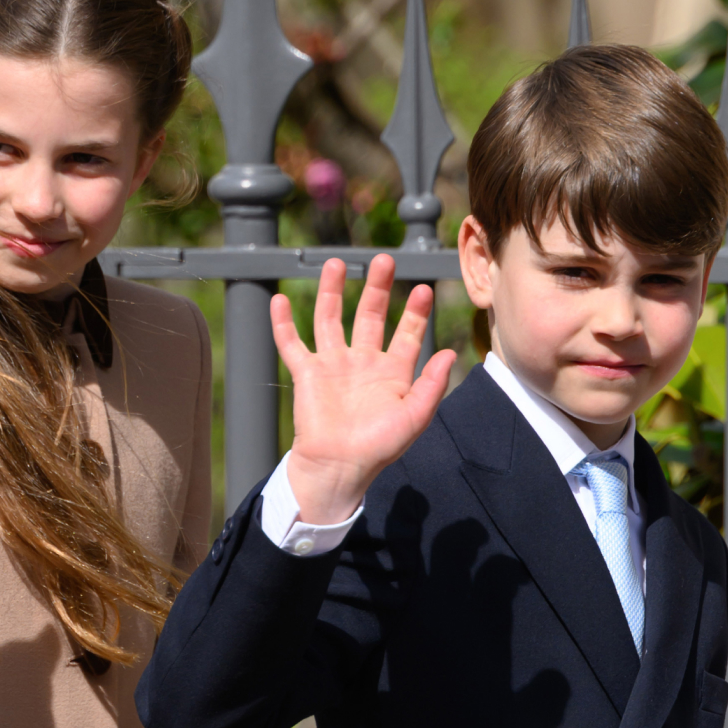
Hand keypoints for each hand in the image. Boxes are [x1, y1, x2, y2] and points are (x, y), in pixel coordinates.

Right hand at [274, 255, 456, 523]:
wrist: (340, 467)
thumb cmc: (379, 447)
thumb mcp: (414, 417)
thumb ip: (432, 385)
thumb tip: (449, 353)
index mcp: (392, 372)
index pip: (407, 333)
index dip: (416, 312)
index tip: (424, 289)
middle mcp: (363, 362)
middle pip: (370, 315)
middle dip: (378, 289)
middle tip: (384, 260)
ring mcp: (333, 365)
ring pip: (331, 319)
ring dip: (333, 292)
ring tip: (337, 264)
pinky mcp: (307, 374)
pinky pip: (292, 343)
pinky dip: (282, 323)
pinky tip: (278, 299)